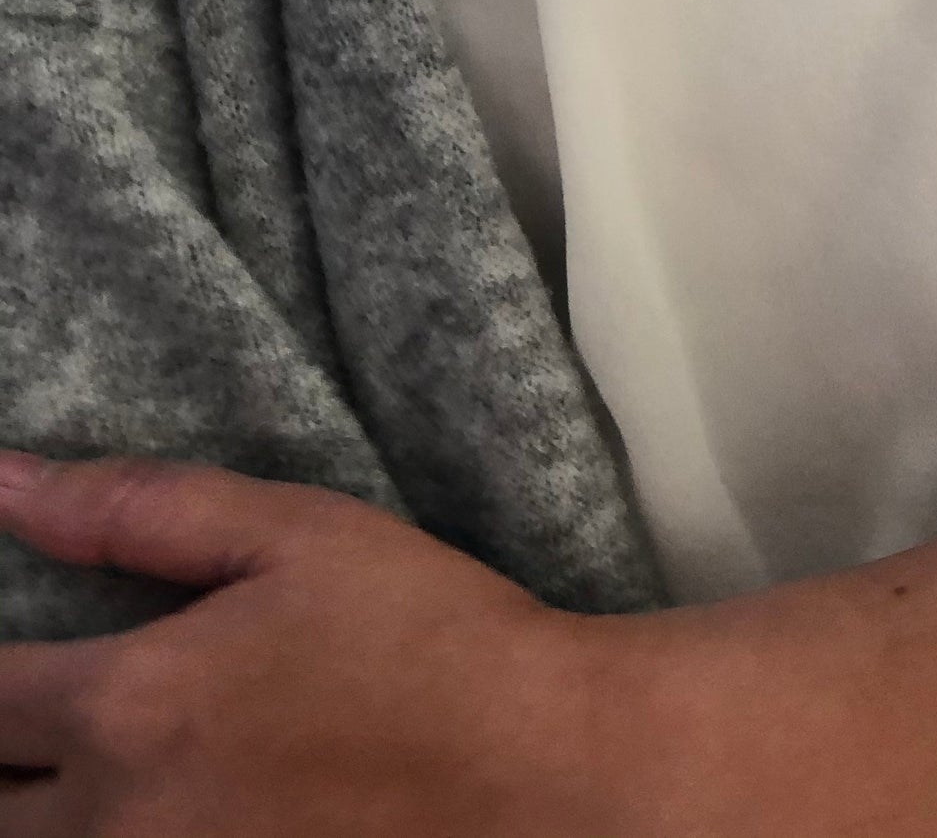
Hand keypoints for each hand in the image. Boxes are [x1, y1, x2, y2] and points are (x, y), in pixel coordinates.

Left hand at [0, 450, 656, 835]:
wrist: (530, 765)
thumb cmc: (421, 634)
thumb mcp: (293, 533)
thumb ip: (135, 509)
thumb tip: (6, 484)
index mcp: (128, 706)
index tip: (17, 655)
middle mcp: (121, 820)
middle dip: (1, 754)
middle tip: (37, 715)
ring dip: (40, 809)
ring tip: (73, 769)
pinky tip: (153, 808)